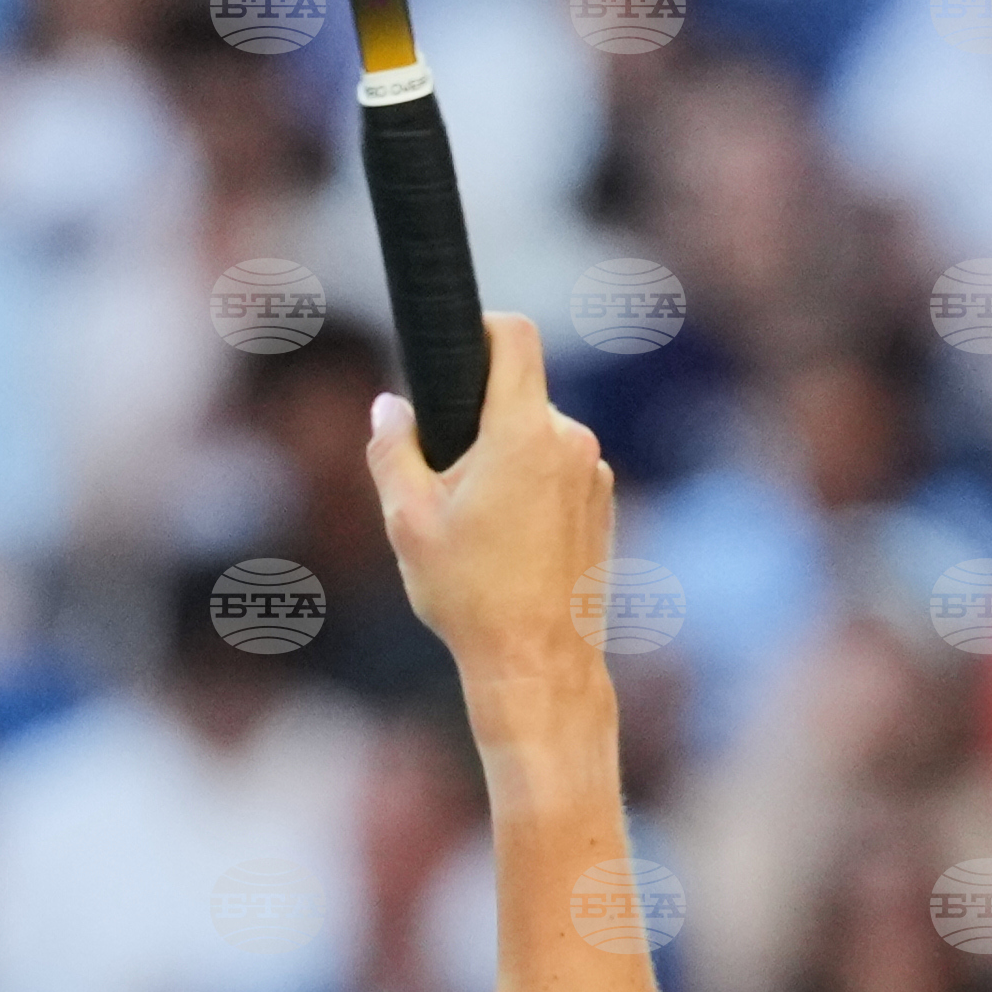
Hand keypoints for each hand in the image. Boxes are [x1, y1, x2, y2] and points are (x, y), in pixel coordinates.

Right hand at [362, 313, 613, 685]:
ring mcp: (594, 474)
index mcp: (522, 433)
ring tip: (477, 527)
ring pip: (538, 437)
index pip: (515, 335)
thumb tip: (389, 408)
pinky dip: (531, 489)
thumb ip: (391, 450)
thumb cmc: (471, 596)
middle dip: (478, 420)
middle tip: (445, 481)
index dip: (482, 327)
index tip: (457, 347)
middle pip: (518, 395)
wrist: (538, 664)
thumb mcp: (408, 521)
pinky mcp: (603, 505)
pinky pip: (559, 471)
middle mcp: (570, 442)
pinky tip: (509, 545)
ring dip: (505, 459)